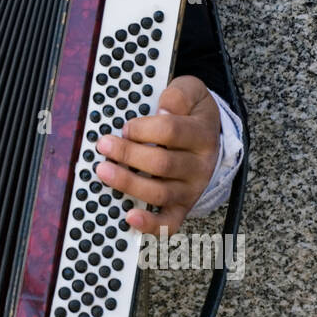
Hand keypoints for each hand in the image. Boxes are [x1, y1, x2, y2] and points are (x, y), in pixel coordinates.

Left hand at [94, 76, 220, 235]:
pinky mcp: (182, 207)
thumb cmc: (192, 114)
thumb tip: (163, 109)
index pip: (171, 132)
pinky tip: (130, 217)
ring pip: (160, 192)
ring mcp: (190, 189)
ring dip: (129, 183)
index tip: (125, 126)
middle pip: (162, 163)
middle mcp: (199, 165)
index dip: (144, 129)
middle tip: (104, 145)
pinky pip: (169, 222)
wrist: (212, 138)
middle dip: (128, 154)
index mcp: (201, 134)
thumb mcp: (192, 92)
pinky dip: (150, 224)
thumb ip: (179, 94)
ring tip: (104, 172)